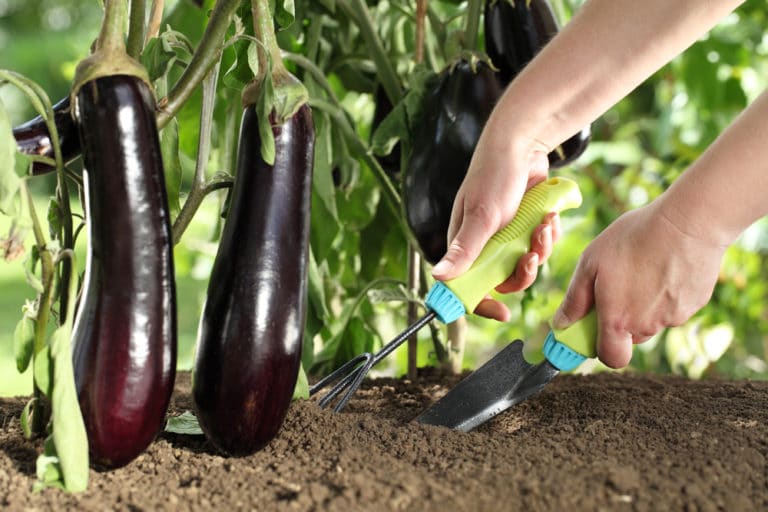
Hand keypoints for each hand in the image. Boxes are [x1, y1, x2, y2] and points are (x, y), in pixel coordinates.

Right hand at [431, 126, 556, 320]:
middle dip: (523, 271)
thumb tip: (438, 277)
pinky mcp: (524, 227)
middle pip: (504, 280)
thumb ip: (464, 250)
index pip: (466, 286)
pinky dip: (547, 235)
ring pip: (526, 264)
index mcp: (464, 245)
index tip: (501, 313)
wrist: (523, 145)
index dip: (481, 302)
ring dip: (540, 249)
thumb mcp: (482, 216)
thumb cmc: (494, 176)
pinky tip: (549, 217)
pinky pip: (539, 246)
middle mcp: (483, 245)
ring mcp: (506, 237)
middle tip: (532, 255)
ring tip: (543, 226)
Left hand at [552, 200, 725, 367]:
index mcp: (619, 320)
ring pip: (653, 320)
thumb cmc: (633, 238)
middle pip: (630, 337)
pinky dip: (666, 292)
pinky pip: (674, 306)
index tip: (594, 328)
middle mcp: (648, 326)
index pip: (611, 358)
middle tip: (618, 285)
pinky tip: (664, 264)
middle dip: (621, 319)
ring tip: (643, 267)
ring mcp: (675, 316)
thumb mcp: (591, 263)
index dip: (600, 348)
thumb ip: (574, 299)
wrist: (689, 221)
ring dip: (644, 305)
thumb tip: (561, 324)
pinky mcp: (696, 303)